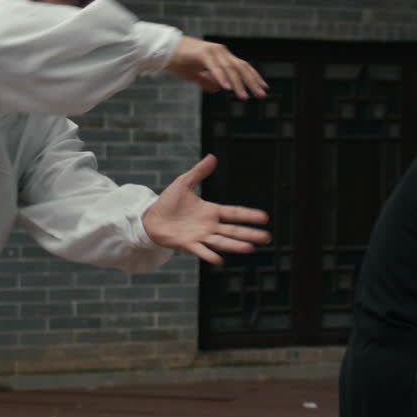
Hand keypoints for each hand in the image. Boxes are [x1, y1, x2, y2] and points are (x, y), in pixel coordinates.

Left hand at [143, 154, 270, 264]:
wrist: (150, 218)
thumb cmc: (168, 202)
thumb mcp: (184, 183)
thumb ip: (199, 172)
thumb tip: (212, 157)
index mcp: (211, 211)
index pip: (234, 213)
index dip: (249, 215)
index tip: (264, 217)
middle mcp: (209, 225)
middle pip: (233, 230)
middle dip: (250, 234)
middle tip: (266, 238)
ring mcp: (200, 236)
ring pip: (221, 241)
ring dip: (235, 245)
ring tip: (250, 248)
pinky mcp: (187, 244)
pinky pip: (201, 250)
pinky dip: (209, 255)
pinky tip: (219, 259)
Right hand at [166, 36, 267, 98]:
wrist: (162, 50)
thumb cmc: (178, 61)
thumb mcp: (195, 74)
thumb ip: (206, 80)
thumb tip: (217, 89)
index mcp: (221, 56)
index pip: (242, 66)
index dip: (254, 77)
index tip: (264, 88)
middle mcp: (220, 52)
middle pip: (241, 68)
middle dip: (252, 82)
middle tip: (262, 95)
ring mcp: (212, 52)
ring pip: (230, 69)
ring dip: (238, 84)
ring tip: (244, 97)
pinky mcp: (202, 54)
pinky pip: (214, 68)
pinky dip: (221, 78)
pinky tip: (227, 88)